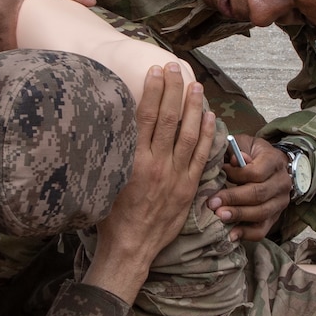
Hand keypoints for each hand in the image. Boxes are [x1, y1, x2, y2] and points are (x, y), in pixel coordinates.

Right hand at [83, 64, 217, 304]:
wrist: (131, 248)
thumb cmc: (111, 217)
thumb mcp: (105, 181)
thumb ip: (115, 154)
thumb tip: (115, 125)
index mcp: (134, 161)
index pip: (145, 117)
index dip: (152, 91)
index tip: (154, 71)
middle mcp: (157, 164)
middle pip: (169, 119)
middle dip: (173, 90)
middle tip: (176, 67)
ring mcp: (176, 176)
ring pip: (189, 134)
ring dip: (194, 107)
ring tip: (196, 85)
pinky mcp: (189, 187)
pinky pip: (201, 156)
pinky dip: (207, 135)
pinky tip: (210, 117)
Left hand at [209, 135, 290, 240]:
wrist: (272, 166)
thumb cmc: (252, 153)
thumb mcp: (245, 144)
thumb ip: (237, 150)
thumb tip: (234, 162)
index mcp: (275, 161)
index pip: (257, 172)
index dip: (237, 175)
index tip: (221, 173)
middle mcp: (282, 183)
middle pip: (259, 194)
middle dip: (233, 199)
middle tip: (212, 203)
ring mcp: (280, 202)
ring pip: (262, 213)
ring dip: (239, 216)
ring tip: (219, 216)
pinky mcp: (275, 217)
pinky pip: (262, 230)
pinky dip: (246, 234)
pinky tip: (231, 234)